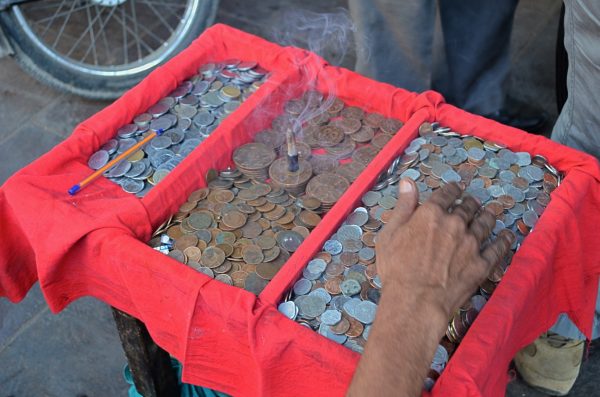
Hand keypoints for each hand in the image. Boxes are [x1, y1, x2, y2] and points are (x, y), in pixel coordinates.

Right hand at [376, 178, 513, 319]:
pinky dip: (503, 240)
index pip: (446, 194)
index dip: (452, 189)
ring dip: (488, 215)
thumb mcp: (390, 234)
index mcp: (431, 214)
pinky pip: (498, 248)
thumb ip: (403, 206)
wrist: (415, 301)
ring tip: (490, 213)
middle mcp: (454, 224)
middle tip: (472, 202)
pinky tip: (507, 235)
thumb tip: (408, 182)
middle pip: (467, 207)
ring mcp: (471, 244)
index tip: (456, 188)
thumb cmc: (396, 269)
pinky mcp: (481, 264)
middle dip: (470, 203)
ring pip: (484, 223)